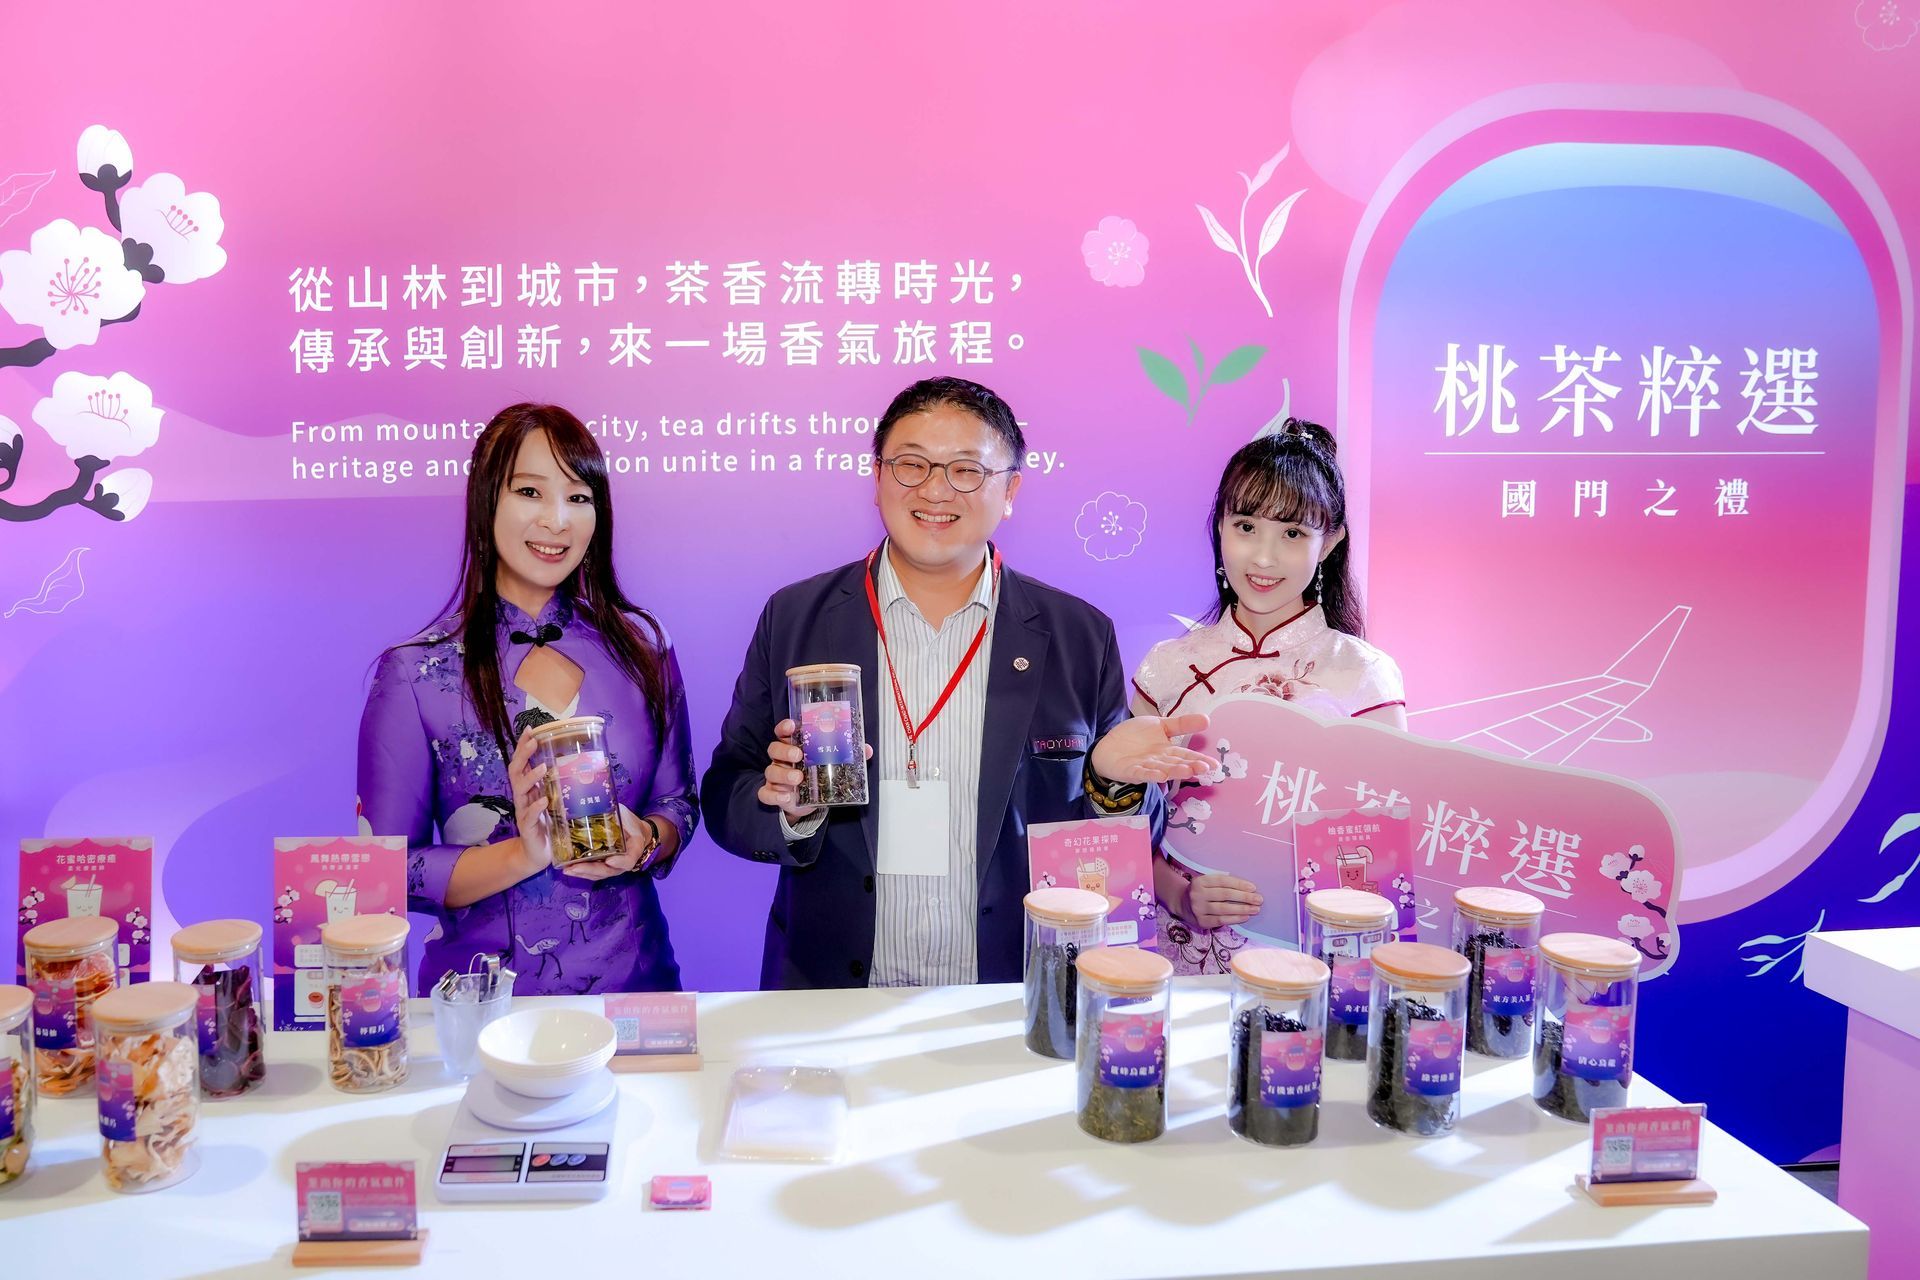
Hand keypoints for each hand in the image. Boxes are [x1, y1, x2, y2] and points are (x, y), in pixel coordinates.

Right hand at [507, 727, 555, 871]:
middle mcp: (522, 797)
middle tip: (533, 741)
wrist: (538, 853)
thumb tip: (575, 763)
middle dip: (523, 754)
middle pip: (516, 771)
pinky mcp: (527, 828)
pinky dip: (536, 807)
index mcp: (528, 788)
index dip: (523, 746)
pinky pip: (529, 815)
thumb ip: (557, 784)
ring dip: (531, 777)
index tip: (530, 729)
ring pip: (520, 790)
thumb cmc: (548, 823)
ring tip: (543, 767)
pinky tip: (544, 800)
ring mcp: (523, 812)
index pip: (522, 763)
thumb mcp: (553, 800)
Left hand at [559, 806, 647, 880]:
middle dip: (591, 870)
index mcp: (634, 848)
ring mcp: (613, 866)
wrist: (634, 832)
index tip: (609, 860)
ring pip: (599, 874)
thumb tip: (594, 801)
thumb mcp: (625, 814)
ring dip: (583, 873)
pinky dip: (582, 873)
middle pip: (609, 871)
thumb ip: (614, 812)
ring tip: (567, 870)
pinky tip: (569, 869)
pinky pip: (594, 873)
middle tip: (575, 867)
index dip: (620, 861)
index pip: (629, 860)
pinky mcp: (604, 866)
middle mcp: (623, 861)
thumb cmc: (629, 822)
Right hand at [757, 718, 871, 819]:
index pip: (783, 732)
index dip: (785, 727)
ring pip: (771, 771)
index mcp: (793, 746)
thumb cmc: (817, 775)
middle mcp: (781, 759)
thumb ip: (847, 755)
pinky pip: (765, 793)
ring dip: (783, 773)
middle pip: (774, 748)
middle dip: (785, 750)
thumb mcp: (832, 764)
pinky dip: (773, 795)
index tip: (793, 725)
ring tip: (798, 778)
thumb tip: (867, 749)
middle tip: (799, 756)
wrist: (808, 802)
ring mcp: (775, 776)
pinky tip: (785, 797)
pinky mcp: (773, 793)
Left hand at [1090, 713, 1214, 783]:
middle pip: (1176, 764)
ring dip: (1174, 771)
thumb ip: (1182, 724)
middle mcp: (1159, 761)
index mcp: (1167, 750)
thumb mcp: (1160, 725)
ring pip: (1162, 770)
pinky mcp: (1130, 771)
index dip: (1200, 760)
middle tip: (1205, 769)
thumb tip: (1207, 719)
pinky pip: (1141, 773)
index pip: (1186, 755)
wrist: (1108, 745)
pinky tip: (1160, 775)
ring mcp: (1145, 767)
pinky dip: (1150, 774)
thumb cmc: (1136, 737)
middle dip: (1190, 766)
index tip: (1215, 765)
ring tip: (1188, 771)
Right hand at [1185, 873, 1262, 929]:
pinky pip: (1221, 920)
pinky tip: (1245, 917)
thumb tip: (1248, 888)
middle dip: (1244, 897)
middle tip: (1259, 899)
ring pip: (1224, 909)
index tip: (1253, 887)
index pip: (1222, 881)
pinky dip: (1235, 919)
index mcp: (1200, 881)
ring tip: (1255, 909)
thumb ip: (1222, 883)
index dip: (1239, 884)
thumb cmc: (1202, 891)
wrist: (1182, 904)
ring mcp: (1198, 908)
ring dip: (1242, 909)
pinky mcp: (1201, 921)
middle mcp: (1197, 894)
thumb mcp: (1207, 883)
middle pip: (1225, 895)